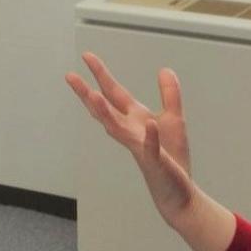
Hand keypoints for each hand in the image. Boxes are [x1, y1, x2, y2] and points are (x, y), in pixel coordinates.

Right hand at [64, 52, 195, 222]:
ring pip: (118, 130)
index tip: (86, 57)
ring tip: (94, 97)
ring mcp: (141, 148)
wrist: (179, 193)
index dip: (101, 75)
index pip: (114, 94)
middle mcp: (132, 132)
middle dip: (88, 94)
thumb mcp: (174, 119)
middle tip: (70, 76)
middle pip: (106, 111)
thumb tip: (164, 69)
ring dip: (106, 114)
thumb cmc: (172, 159)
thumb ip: (169, 94)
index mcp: (135, 120)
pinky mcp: (157, 162)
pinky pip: (151, 148)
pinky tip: (149, 125)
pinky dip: (149, 137)